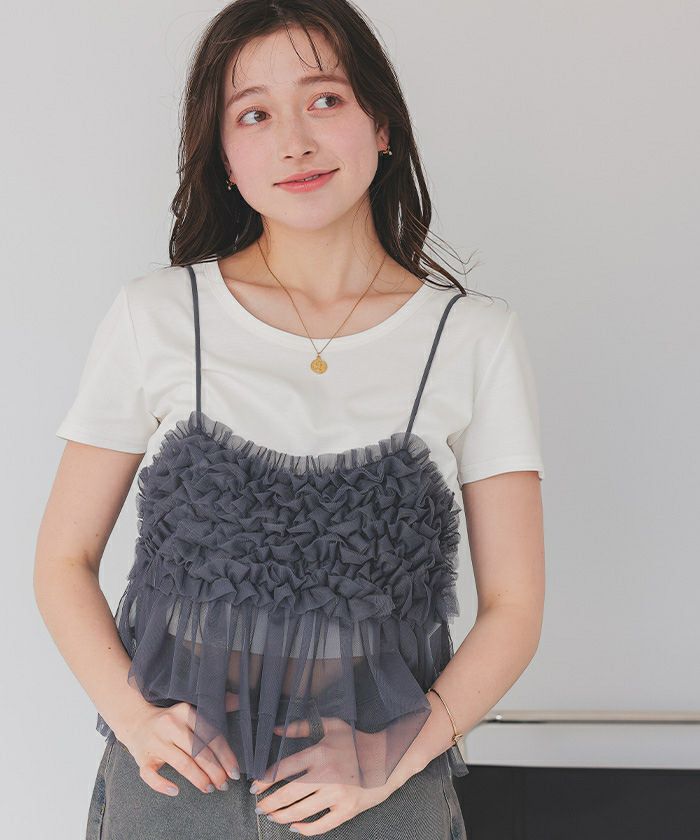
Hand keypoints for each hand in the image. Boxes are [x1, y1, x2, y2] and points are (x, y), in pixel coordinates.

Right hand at [113, 691, 241, 796]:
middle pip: (198, 752)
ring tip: (210, 788)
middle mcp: (170, 726)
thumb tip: (239, 700)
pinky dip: (162, 785)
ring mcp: (155, 743)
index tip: (234, 771)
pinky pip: (151, 776)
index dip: (225, 756)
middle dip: (215, 771)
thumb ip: (215, 708)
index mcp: (185, 712)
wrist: (136, 721)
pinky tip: (176, 791)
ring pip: (182, 764)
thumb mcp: (190, 710)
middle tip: (224, 784)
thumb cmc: (170, 719)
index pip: (210, 735)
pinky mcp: (142, 759)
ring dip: (199, 779)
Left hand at [250, 716, 403, 834]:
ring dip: (281, 816)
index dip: (266, 779)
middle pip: (288, 794)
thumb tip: (276, 730)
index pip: (284, 769)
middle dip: (269, 802)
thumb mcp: (330, 726)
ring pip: (300, 811)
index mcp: (320, 753)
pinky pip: (321, 825)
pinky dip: (305, 829)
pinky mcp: (347, 810)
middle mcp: (326, 775)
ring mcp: (337, 795)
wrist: (386, 758)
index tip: (256, 786)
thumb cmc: (356, 740)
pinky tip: (294, 827)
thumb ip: (301, 726)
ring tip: (272, 816)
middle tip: (259, 806)